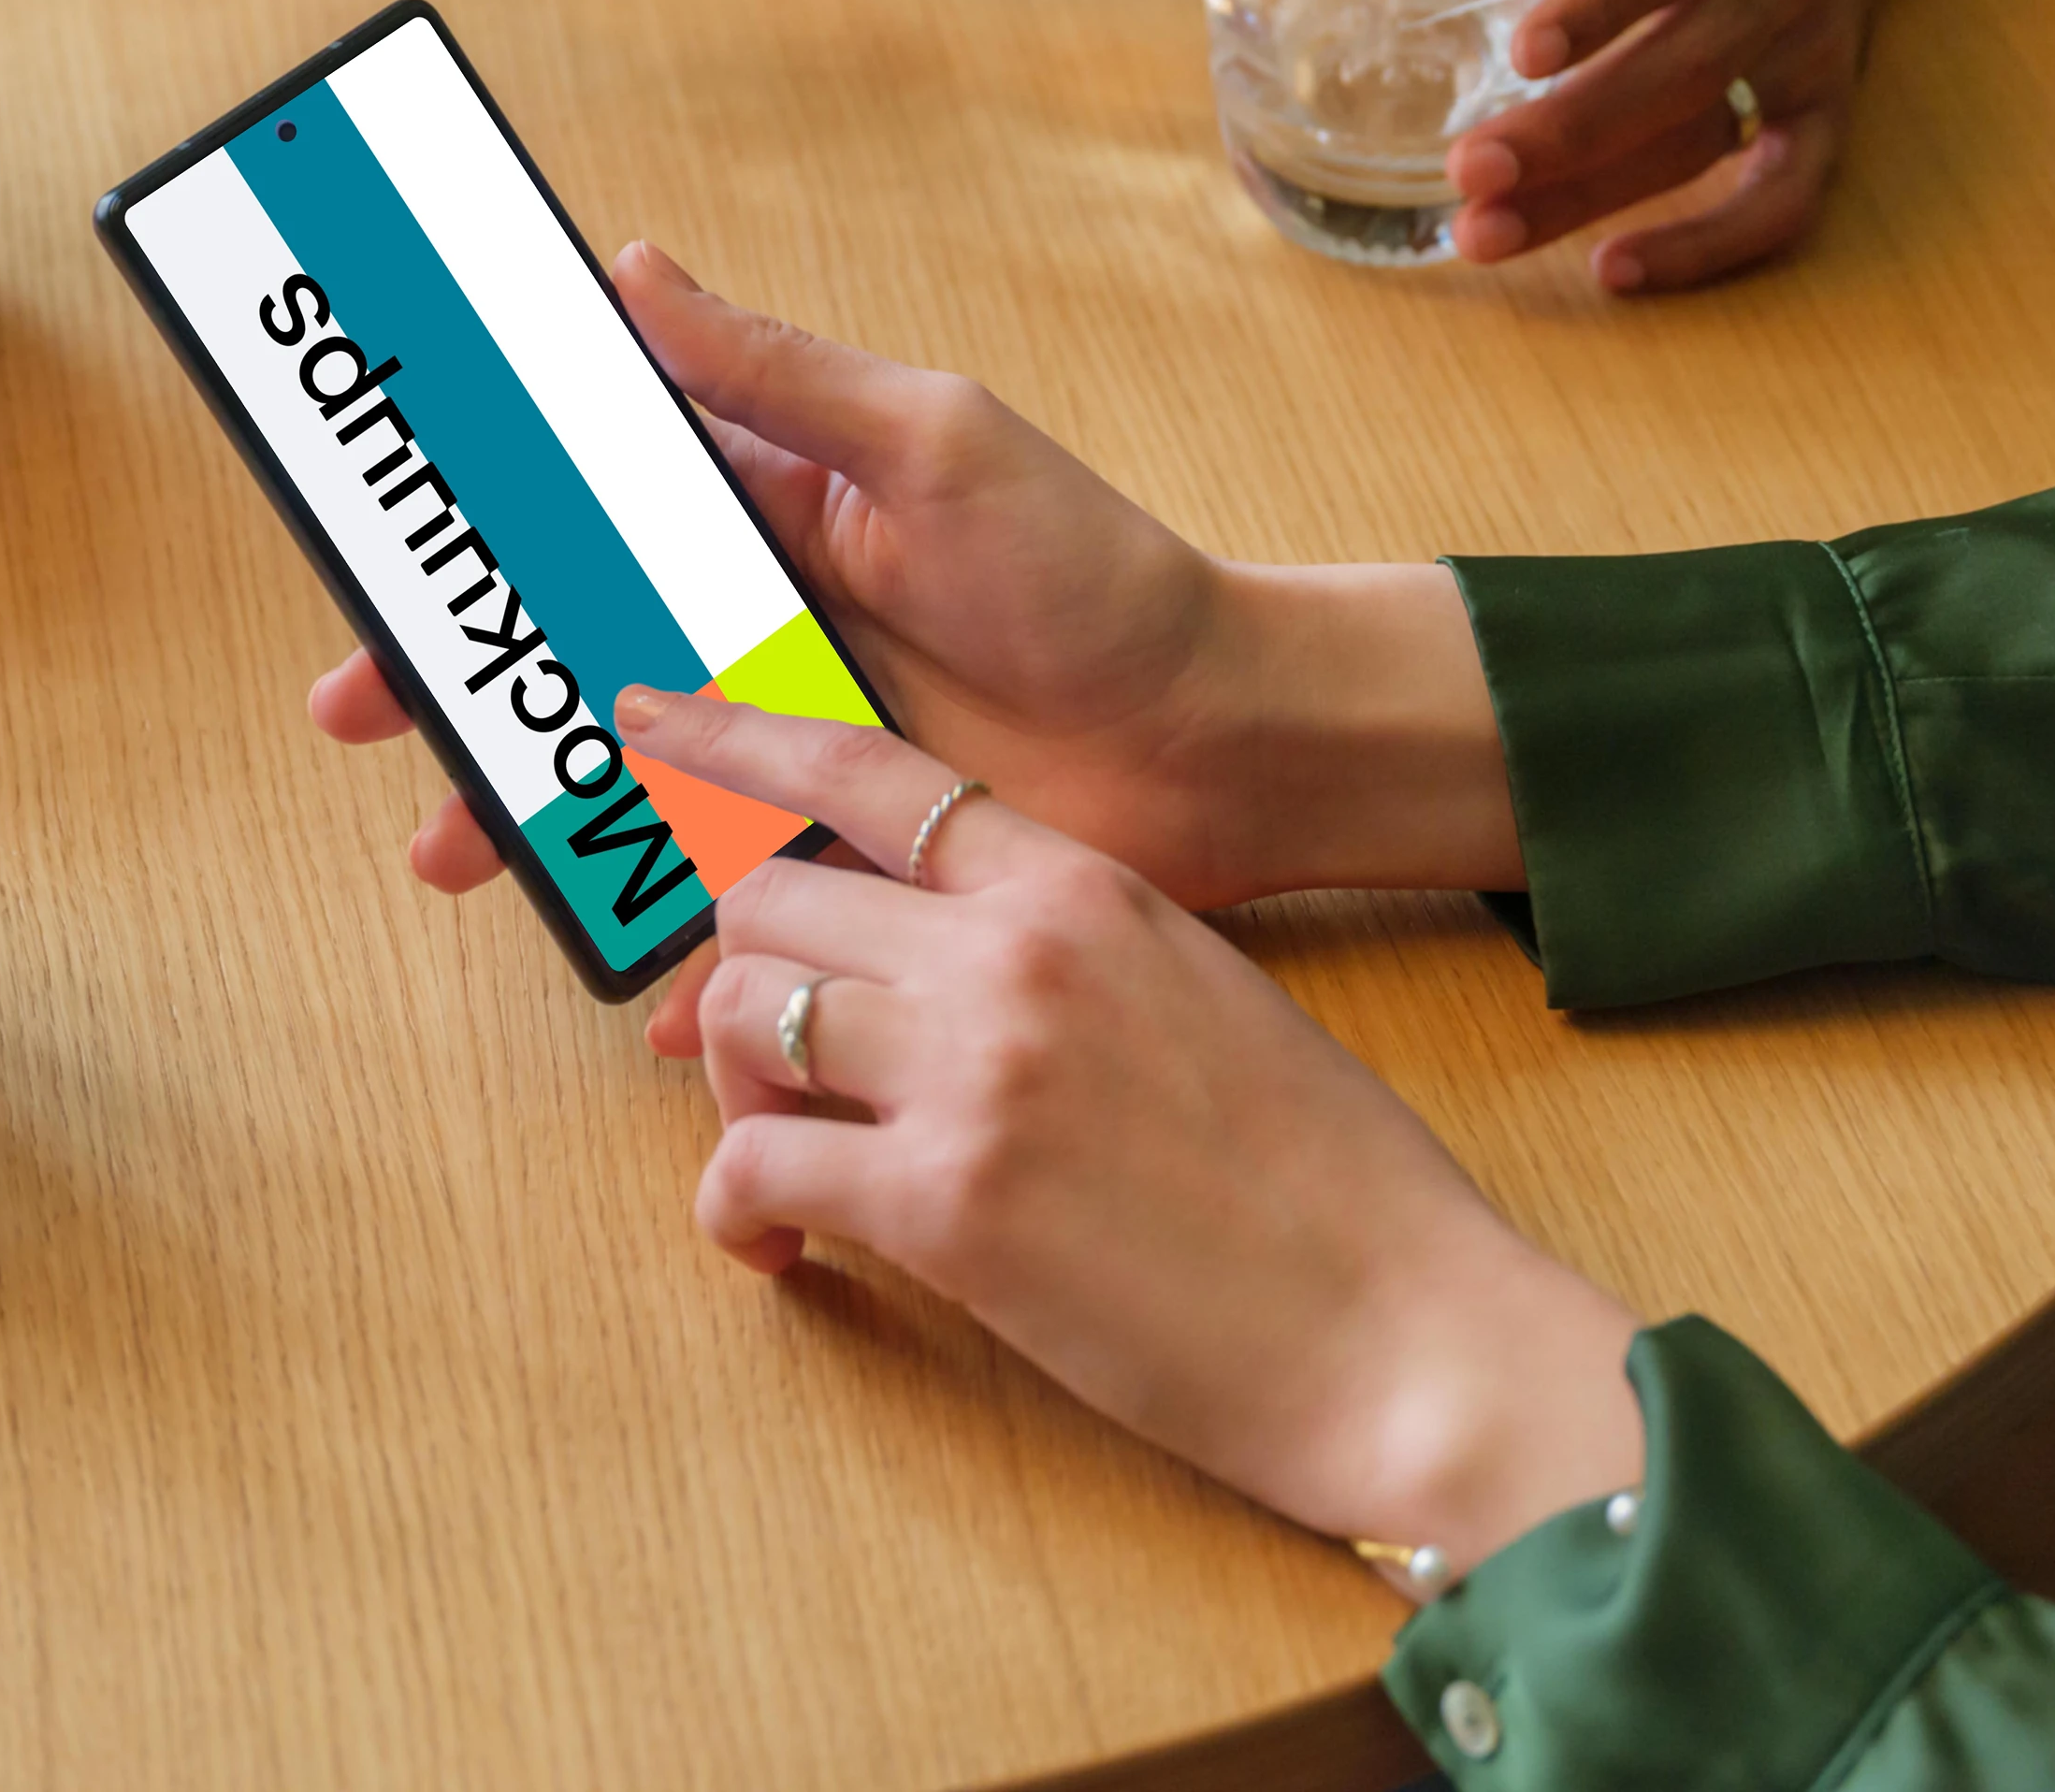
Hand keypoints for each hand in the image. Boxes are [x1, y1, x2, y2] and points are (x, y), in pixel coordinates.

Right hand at [307, 247, 1516, 1044]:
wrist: (1220, 736)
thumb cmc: (1095, 572)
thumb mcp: (933, 442)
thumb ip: (777, 373)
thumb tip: (627, 267)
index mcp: (763, 515)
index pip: (583, 509)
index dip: (476, 531)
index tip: (381, 553)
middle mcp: (756, 631)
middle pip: (566, 653)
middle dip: (458, 689)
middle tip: (362, 718)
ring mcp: (787, 748)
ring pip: (614, 784)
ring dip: (526, 819)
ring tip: (457, 857)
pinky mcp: (835, 855)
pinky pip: (719, 901)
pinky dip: (668, 949)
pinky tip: (630, 988)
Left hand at [644, 686, 1646, 1568]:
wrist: (1405, 1329)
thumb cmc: (1329, 1186)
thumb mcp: (1205, 999)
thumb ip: (1073, 952)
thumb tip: (954, 964)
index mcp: (1083, 885)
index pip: (868, 772)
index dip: (736, 741)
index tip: (648, 724)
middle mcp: (1011, 952)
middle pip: (770, 899)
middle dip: (737, 977)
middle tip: (763, 1070)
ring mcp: (970, 1070)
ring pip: (737, 1017)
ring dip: (727, 1095)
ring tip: (777, 1164)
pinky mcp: (943, 1203)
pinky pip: (752, 1168)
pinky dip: (734, 1213)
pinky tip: (775, 1253)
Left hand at [1449, 0, 1989, 291]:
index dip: (1600, 3)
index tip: (1520, 53)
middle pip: (1684, 60)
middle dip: (1571, 130)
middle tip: (1465, 171)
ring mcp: (1814, 43)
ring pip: (1710, 134)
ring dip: (1599, 196)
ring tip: (1485, 233)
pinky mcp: (1825, 108)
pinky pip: (1784, 198)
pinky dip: (1710, 248)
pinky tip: (1616, 271)